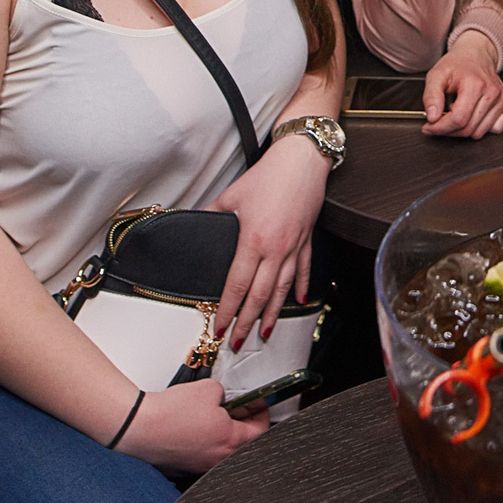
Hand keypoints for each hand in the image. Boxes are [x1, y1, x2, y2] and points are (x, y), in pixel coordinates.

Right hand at [113, 379, 267, 474]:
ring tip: (211, 419)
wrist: (138, 427)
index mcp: (230, 440)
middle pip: (244, 444)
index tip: (259, 404)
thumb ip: (224, 394)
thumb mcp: (209, 389)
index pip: (261, 431)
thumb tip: (223, 400)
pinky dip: (202, 444)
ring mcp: (200, 467)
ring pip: (222, 452)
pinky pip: (201, 457)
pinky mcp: (183, 469)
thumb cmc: (170, 412)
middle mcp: (218, 459)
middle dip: (244, 425)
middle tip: (238, 409)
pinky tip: (192, 431)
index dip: (262, 414)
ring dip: (222, 436)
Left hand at [207, 134, 329, 347]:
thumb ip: (212, 214)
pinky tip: (299, 301)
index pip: (237, 285)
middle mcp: (276, 249)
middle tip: (238, 341)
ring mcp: (294, 247)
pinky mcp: (307, 240)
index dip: (227, 309)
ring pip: (283, 289)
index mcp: (254, 240)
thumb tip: (195, 223)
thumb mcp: (232, 195)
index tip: (219, 326)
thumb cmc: (269, 175)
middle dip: (247, 322)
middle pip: (260, 295)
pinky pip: (304, 270)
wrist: (302, 160)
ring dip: (274, 314)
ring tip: (265, 332)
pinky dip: (301, 288)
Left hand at [422, 32, 502, 138]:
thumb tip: (432, 118)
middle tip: (439, 120)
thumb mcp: (436, 75)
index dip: (440, 127)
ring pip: (479, 133)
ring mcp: (502, 99)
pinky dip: (480, 127)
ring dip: (463, 128)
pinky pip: (494, 130)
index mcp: (474, 85)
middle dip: (449, 130)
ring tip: (457, 110)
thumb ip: (431, 96)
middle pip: (468, 129)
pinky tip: (472, 114)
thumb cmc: (457, 65)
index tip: (429, 126)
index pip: (458, 119)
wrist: (476, 55)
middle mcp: (492, 93)